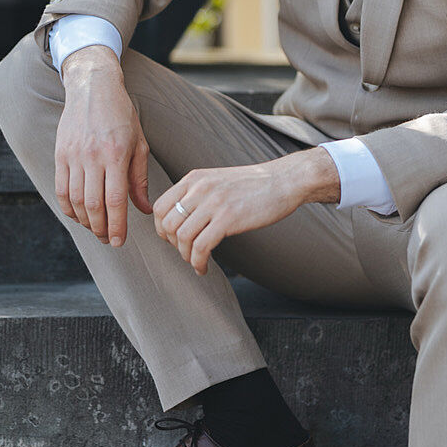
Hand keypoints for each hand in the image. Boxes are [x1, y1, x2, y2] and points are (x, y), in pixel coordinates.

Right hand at [53, 49, 153, 245]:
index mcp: (116, 155)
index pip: (115, 200)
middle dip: (100, 228)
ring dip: (85, 221)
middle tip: (108, 240)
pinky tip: (78, 216)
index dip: (116, 225)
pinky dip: (68, 207)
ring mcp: (73, 156)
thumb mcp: (139, 143)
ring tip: (96, 230)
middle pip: (93, 205)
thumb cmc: (122, 116)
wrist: (93, 88)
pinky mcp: (60, 154)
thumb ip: (139, 178)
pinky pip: (61, 188)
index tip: (119, 241)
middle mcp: (92, 157)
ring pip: (75, 200)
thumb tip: (144, 209)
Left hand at [153, 151, 324, 274]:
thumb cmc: (256, 184)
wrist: (286, 180)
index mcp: (195, 179)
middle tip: (185, 252)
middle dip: (172, 245)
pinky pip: (201, 247)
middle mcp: (200, 189)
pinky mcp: (229, 219)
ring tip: (197, 261)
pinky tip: (204, 267)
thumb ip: (198, 193)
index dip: (161, 229)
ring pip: (182, 237)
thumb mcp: (219, 180)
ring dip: (186, 256)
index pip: (160, 206)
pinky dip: (198, 262)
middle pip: (168, 224)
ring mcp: (214, 203)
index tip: (172, 240)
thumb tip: (181, 217)